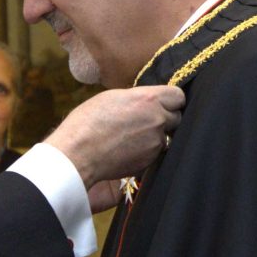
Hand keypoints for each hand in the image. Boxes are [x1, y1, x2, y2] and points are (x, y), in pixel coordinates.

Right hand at [42, 85, 184, 189]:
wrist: (78, 154)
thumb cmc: (88, 122)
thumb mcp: (112, 98)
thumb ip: (137, 98)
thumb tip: (147, 102)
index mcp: (149, 99)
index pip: (178, 96)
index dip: (171, 100)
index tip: (163, 103)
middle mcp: (158, 119)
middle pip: (176, 117)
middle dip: (165, 118)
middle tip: (146, 120)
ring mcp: (155, 142)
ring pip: (165, 137)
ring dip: (155, 136)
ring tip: (131, 137)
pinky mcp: (150, 160)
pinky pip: (155, 153)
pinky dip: (146, 151)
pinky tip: (127, 149)